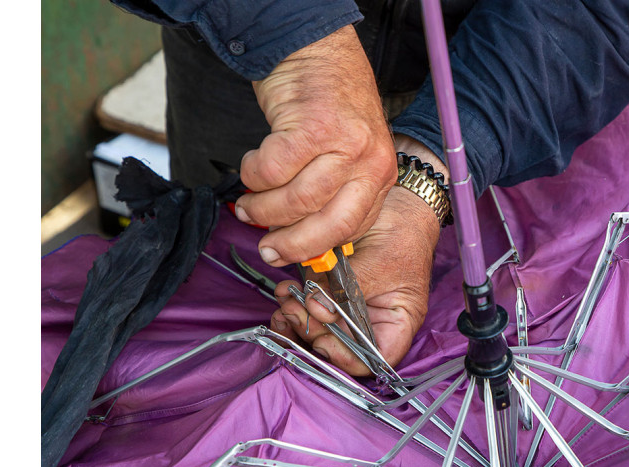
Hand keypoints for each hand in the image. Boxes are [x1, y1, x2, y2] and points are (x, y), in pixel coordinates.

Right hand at [235, 25, 396, 265]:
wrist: (316, 50)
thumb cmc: (327, 105)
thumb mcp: (347, 153)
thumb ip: (333, 193)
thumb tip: (297, 238)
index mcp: (380, 175)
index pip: (351, 229)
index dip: (314, 248)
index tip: (286, 254)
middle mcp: (370, 161)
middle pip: (329, 224)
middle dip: (291, 243)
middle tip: (265, 245)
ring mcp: (344, 143)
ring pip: (297, 200)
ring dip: (264, 208)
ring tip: (248, 203)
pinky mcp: (313, 126)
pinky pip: (272, 170)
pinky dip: (254, 174)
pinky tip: (251, 166)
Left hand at [270, 137, 445, 374]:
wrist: (396, 203)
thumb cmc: (403, 232)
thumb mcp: (381, 262)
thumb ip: (348, 290)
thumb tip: (317, 310)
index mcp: (395, 322)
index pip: (373, 359)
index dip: (346, 357)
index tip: (322, 340)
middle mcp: (371, 321)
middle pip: (339, 348)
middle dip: (312, 334)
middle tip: (295, 310)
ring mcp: (349, 308)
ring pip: (318, 332)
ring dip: (297, 321)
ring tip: (287, 299)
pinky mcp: (330, 292)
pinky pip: (308, 309)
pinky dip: (293, 305)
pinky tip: (286, 292)